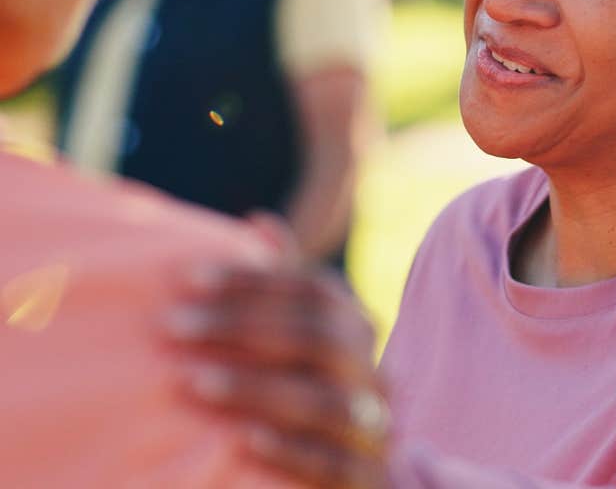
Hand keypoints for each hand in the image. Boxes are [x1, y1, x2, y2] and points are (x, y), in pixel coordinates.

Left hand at [164, 216, 389, 488]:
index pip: (311, 288)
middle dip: (242, 326)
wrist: (343, 474)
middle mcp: (373, 368)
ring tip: (193, 382)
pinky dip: (290, 449)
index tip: (184, 276)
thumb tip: (261, 220)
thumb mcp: (295, 336)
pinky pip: (333, 463)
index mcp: (356, 325)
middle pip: (317, 336)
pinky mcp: (367, 479)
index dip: (249, 279)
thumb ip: (281, 286)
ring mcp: (375, 425)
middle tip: (172, 325)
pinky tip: (241, 439)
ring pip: (324, 399)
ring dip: (255, 387)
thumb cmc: (304, 390)